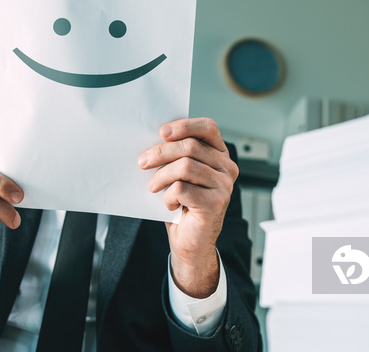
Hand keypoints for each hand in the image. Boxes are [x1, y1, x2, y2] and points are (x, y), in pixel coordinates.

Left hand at [138, 118, 237, 297]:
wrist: (191, 243)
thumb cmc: (183, 206)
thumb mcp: (179, 175)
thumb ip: (176, 156)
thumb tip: (153, 139)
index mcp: (220, 156)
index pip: (208, 128)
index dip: (185, 125)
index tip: (162, 132)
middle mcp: (227, 168)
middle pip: (191, 146)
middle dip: (161, 152)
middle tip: (142, 162)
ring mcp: (224, 186)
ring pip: (186, 166)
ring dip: (161, 176)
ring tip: (153, 187)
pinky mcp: (216, 203)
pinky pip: (183, 189)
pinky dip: (168, 196)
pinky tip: (168, 205)